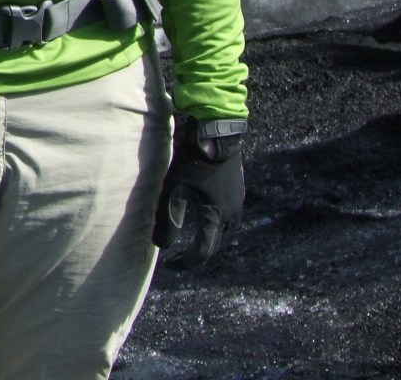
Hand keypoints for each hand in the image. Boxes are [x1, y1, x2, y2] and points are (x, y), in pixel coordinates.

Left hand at [154, 117, 244, 268]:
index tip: (171, 266)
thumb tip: (161, 246)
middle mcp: (232, 214)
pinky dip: (216, 226)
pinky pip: (229, 218)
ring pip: (225, 232)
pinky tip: (205, 218)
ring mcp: (238, 202)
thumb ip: (167, 218)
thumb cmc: (192, 160)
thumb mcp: (174, 188)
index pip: (203, 252)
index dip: (186, 263)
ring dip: (210, 241)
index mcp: (216, 217)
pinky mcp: (238, 191)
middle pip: (216, 245)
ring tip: (192, 242)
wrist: (217, 133)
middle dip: (198, 255)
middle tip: (180, 259)